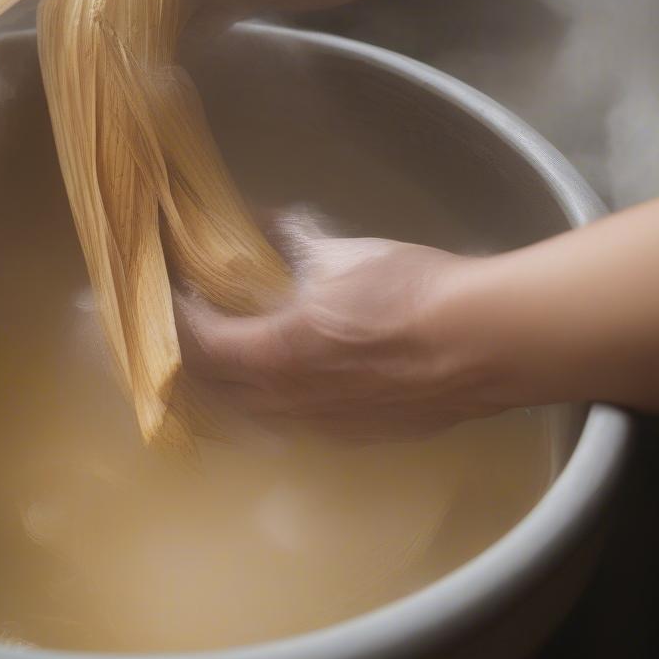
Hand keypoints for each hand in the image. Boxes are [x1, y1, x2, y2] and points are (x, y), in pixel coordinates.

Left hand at [178, 234, 502, 441]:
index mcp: (276, 353)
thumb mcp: (342, 253)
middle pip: (215, 389)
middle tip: (188, 331)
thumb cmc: (410, 292)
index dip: (179, 320)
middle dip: (193, 360)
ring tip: (225, 361)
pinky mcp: (356, 438)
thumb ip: (291, 238)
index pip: (200, 344)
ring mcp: (323, 426)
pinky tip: (283, 386)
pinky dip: (271, 405)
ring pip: (252, 415)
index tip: (173, 297)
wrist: (485, 342)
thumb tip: (262, 221)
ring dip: (229, 389)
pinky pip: (293, 426)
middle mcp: (289, 401)